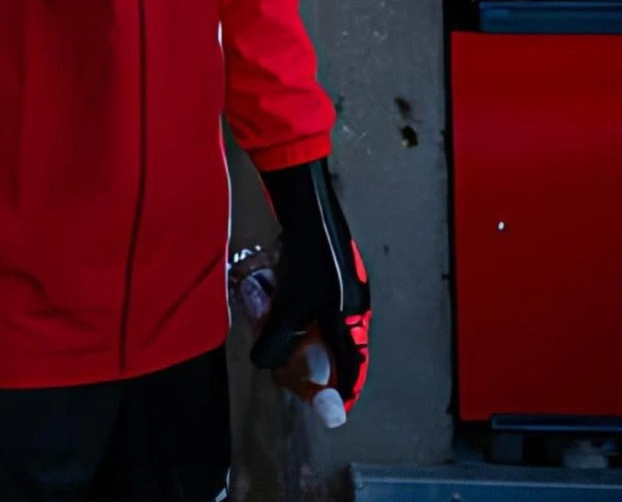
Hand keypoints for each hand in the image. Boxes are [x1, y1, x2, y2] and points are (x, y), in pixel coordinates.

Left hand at [252, 160, 370, 411]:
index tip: (338, 407)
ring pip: (328, 325)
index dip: (345, 389)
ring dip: (306, 334)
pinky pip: (321, 306)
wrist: (311, 213)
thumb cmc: (306, 261)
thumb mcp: (288, 305)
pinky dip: (304, 313)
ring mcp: (348, 290)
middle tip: (300, 371)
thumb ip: (276, 339)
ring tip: (284, 333)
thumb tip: (265, 365)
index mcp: (351, 321)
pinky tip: (281, 302)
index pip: (353, 366)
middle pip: (341, 348)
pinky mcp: (336, 275)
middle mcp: (356, 308)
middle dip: (319, 361)